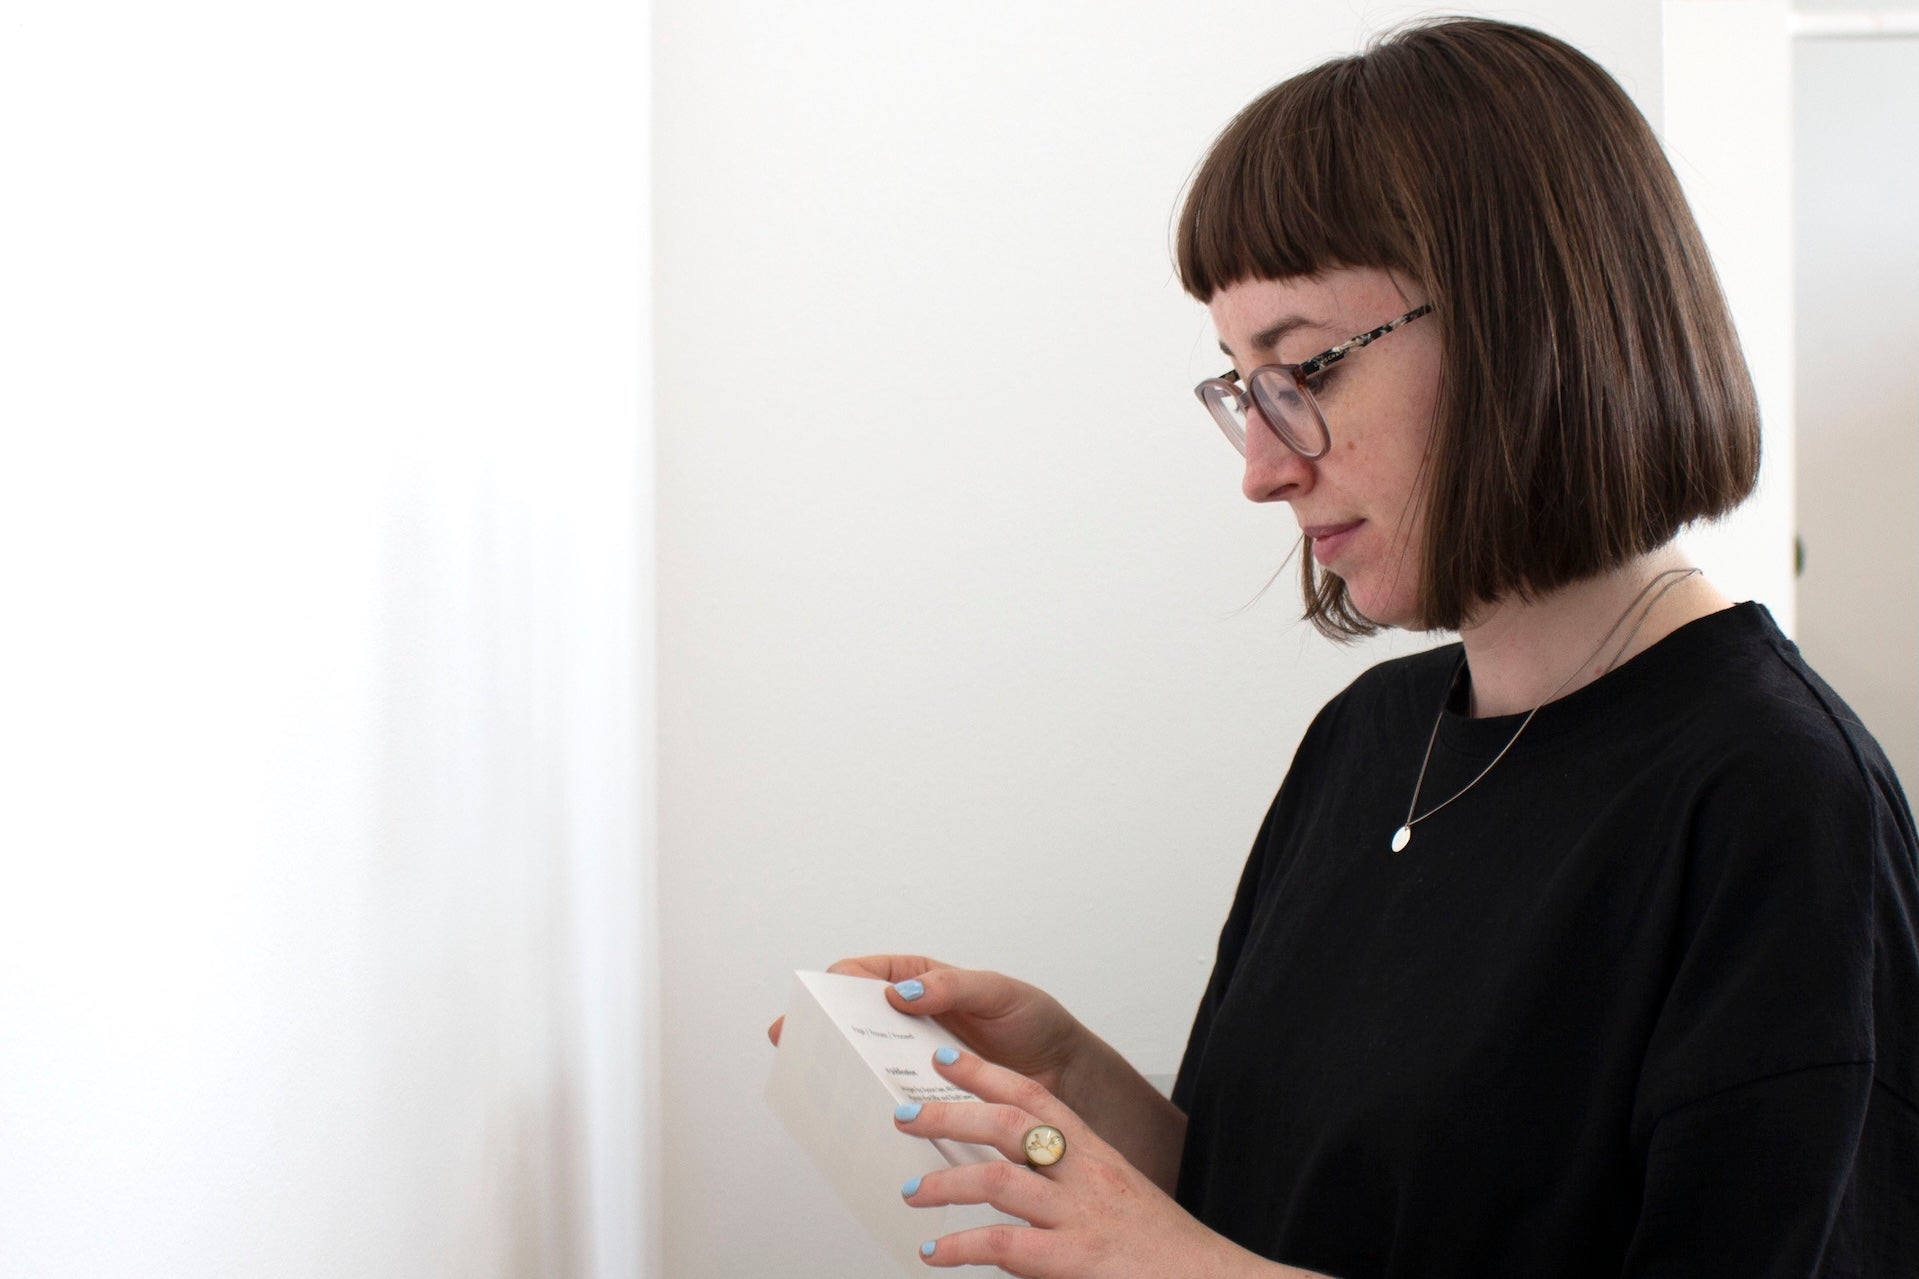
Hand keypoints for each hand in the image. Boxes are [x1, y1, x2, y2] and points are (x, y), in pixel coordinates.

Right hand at [767, 955, 1085, 1096]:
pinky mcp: (928, 1095)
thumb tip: (902, 991)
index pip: (865, 974)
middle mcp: (911, 1018)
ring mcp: (916, 1058)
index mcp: (921, 979)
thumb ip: (953, 987)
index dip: (833, 984)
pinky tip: (860, 1116)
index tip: (817, 1002)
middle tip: (795, 1045)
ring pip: (867, 1060)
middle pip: (853, 1019)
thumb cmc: (1034, 1022)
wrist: (1066, 1075)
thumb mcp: (998, 992)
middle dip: (821, 1029)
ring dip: (843, 1069)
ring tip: (819, 1082)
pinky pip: (892, 1096)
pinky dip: (873, 1103)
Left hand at [894, 1048, 1265, 1277]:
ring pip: (998, 1180)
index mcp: (1096, 1156)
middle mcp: (1087, 1176)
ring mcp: (1081, 1216)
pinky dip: (962, 1247)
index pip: (1037, 1097)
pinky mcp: (1076, 1259)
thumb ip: (1072, 1185)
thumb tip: (1022, 1181)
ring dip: (944, 1181)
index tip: (948, 1057)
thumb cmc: (1165, 1253)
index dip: (988, 1073)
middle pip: (1010, 1124)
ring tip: (909, 1190)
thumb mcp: (1117, 1204)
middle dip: (951, 1113)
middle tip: (906, 1113)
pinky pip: (1005, 1245)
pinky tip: (936, 1254)